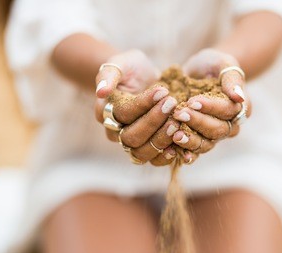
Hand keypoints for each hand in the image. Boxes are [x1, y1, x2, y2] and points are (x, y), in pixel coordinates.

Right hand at [95, 50, 179, 165]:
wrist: (144, 79)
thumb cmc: (132, 68)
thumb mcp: (121, 63)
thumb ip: (109, 74)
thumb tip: (101, 91)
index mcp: (103, 112)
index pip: (122, 114)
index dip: (142, 104)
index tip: (162, 90)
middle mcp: (114, 132)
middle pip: (130, 137)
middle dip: (153, 122)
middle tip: (172, 105)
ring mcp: (130, 143)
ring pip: (141, 152)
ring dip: (161, 139)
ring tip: (177, 122)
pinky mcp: (147, 148)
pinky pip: (154, 160)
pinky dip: (167, 155)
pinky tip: (180, 141)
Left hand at [172, 49, 251, 162]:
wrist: (196, 74)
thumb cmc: (211, 65)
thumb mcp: (222, 62)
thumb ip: (232, 78)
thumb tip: (239, 96)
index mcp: (240, 108)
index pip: (228, 110)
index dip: (211, 107)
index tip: (193, 101)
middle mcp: (230, 125)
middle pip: (217, 130)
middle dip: (198, 122)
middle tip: (180, 114)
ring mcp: (213, 135)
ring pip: (205, 144)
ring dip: (190, 141)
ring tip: (175, 135)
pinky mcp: (197, 140)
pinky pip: (192, 151)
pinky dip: (182, 152)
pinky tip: (170, 151)